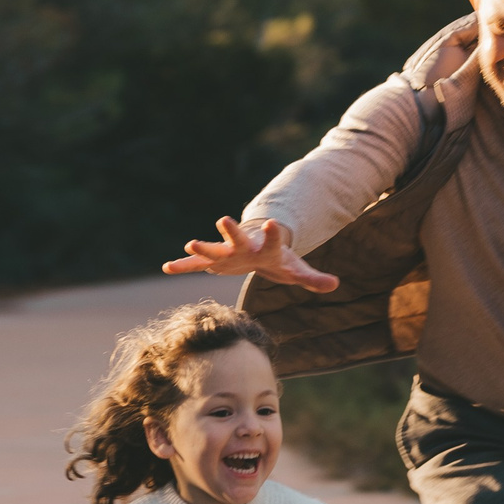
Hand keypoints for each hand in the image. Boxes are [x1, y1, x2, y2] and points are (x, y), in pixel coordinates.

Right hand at [161, 217, 338, 292]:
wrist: (258, 249)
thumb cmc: (279, 261)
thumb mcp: (297, 270)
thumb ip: (313, 278)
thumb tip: (335, 284)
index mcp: (267, 248)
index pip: (273, 239)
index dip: (275, 233)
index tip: (275, 222)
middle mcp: (245, 247)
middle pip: (238, 239)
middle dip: (231, 231)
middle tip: (223, 219)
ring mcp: (228, 253)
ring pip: (214, 250)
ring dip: (203, 248)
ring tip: (189, 244)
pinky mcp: (215, 261)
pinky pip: (196, 265)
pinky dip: (184, 266)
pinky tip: (168, 267)